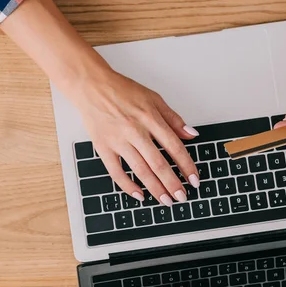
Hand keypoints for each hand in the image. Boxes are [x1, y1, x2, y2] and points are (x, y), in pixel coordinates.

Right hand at [73, 70, 200, 205]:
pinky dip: (128, 185)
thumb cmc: (122, 91)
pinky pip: (116, 171)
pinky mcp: (103, 147)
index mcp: (151, 118)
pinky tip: (139, 195)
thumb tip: (191, 135)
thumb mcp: (154, 98)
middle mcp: (135, 131)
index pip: (174, 147)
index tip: (194, 179)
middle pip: (158, 163)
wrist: (91, 86)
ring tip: (166, 200)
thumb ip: (174, 119)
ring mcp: (118, 141)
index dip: (186, 166)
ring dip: (155, 188)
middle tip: (182, 197)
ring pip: (140, 170)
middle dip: (172, 183)